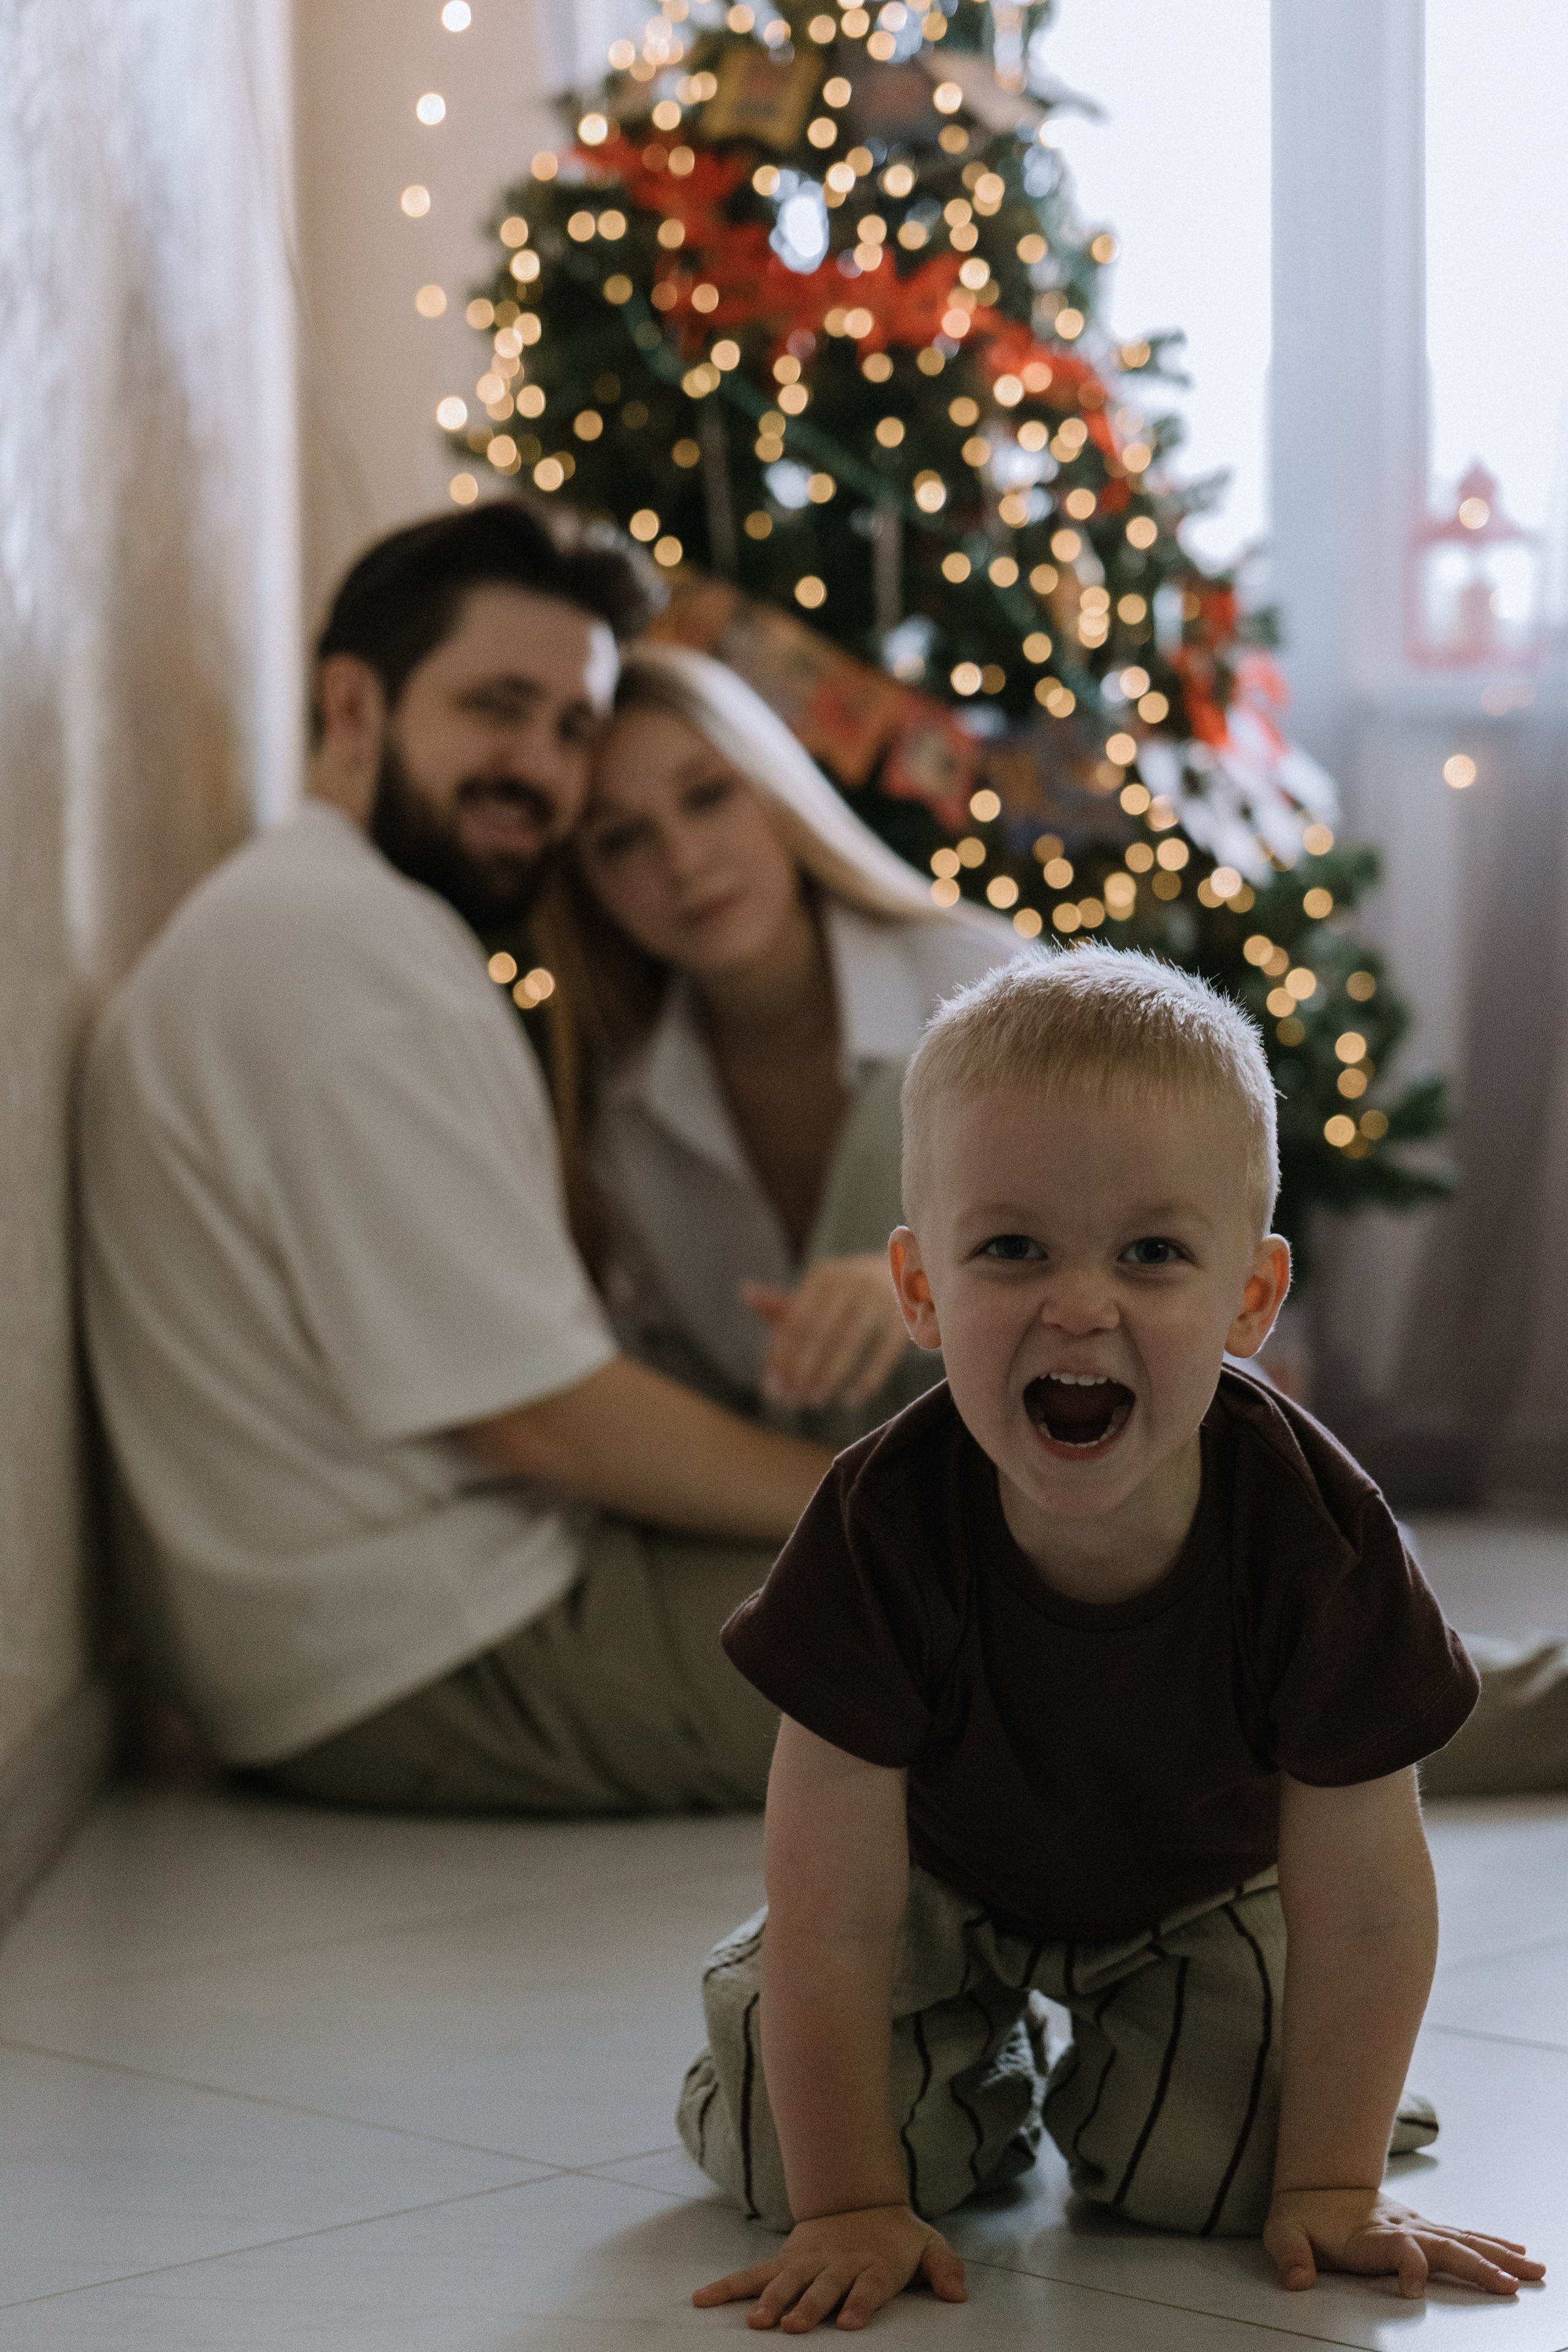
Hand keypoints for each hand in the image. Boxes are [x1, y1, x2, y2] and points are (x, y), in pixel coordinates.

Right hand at [693, 2204, 965, 2332]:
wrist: (861, 2200)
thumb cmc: (897, 2238)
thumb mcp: (929, 2246)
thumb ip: (944, 2268)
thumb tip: (958, 2294)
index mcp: (873, 2265)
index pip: (868, 2287)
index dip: (859, 2303)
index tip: (848, 2323)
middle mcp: (837, 2264)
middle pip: (822, 2286)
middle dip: (808, 2306)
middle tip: (793, 2326)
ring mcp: (808, 2262)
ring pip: (785, 2280)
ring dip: (771, 2299)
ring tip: (756, 2322)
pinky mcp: (785, 2261)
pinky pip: (753, 2274)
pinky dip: (728, 2286)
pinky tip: (702, 2300)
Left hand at [744, 1255, 911, 1411]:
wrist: (915, 1274)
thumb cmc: (855, 1291)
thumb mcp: (823, 1290)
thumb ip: (787, 1302)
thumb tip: (745, 1293)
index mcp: (825, 1275)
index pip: (795, 1321)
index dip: (780, 1357)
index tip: (772, 1388)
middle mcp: (851, 1281)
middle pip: (817, 1333)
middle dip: (801, 1370)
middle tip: (791, 1400)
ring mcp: (880, 1298)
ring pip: (847, 1344)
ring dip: (828, 1377)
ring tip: (814, 1400)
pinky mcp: (905, 1317)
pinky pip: (882, 1355)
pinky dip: (866, 1380)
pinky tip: (850, 1400)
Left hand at [1264, 2188, 1545, 2299]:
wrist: (1313, 2184)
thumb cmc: (1300, 2215)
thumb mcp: (1282, 2232)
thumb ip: (1289, 2254)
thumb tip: (1295, 2279)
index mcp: (1369, 2233)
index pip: (1397, 2248)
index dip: (1407, 2266)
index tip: (1412, 2290)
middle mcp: (1400, 2227)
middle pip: (1443, 2245)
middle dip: (1476, 2265)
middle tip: (1509, 2286)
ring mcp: (1415, 2226)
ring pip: (1461, 2240)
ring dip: (1496, 2256)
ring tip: (1531, 2271)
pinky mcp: (1424, 2230)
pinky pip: (1462, 2237)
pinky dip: (1491, 2245)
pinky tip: (1516, 2255)